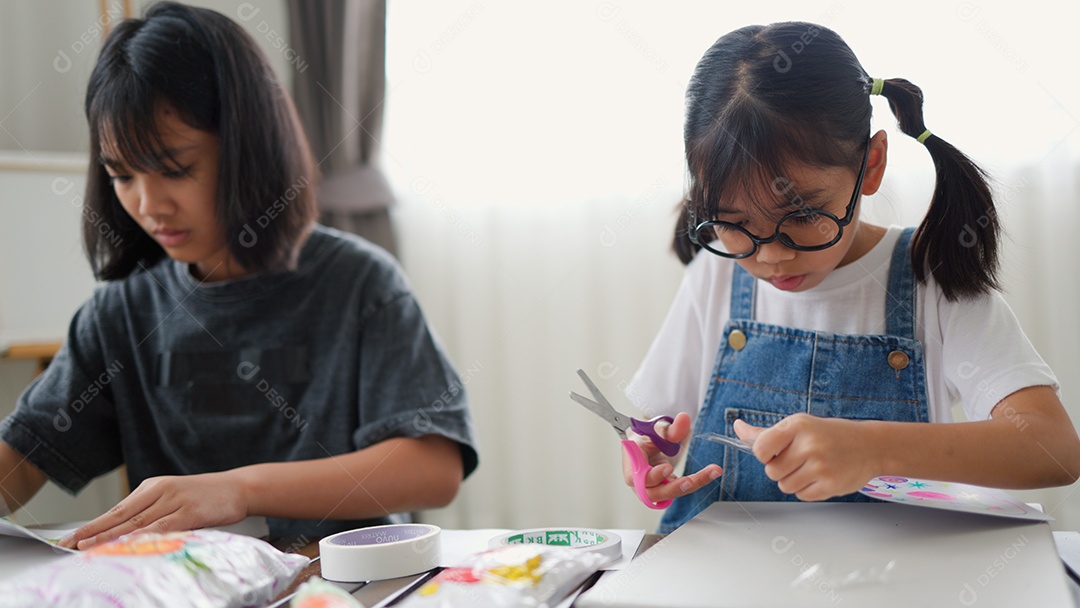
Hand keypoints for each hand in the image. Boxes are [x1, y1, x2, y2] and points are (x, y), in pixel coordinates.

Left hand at [58, 471, 247, 549]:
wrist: (238, 488)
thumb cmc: (206, 496)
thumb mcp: (175, 498)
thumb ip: (152, 512)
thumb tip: (125, 533)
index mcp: (153, 486)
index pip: (117, 509)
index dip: (93, 524)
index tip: (72, 538)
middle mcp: (161, 491)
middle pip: (121, 515)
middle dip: (93, 531)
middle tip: (70, 544)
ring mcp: (175, 501)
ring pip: (137, 522)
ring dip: (111, 536)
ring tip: (88, 546)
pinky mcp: (190, 512)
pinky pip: (162, 526)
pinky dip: (143, 536)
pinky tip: (128, 543)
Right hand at [622, 412, 722, 502]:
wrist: (647, 443)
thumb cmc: (646, 436)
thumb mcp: (657, 428)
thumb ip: (670, 428)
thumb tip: (684, 419)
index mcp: (631, 462)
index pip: (636, 477)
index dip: (652, 477)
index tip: (668, 468)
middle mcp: (638, 480)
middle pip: (652, 493)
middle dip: (672, 488)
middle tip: (690, 481)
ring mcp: (651, 487)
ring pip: (668, 494)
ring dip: (689, 486)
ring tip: (710, 472)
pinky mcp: (664, 489)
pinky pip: (679, 490)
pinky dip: (695, 483)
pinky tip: (710, 473)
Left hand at [734, 413, 876, 500]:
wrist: (869, 446)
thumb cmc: (829, 434)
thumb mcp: (798, 426)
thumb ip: (766, 432)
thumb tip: (737, 427)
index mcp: (797, 425)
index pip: (760, 448)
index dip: (764, 454)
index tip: (774, 452)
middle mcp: (808, 444)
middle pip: (771, 471)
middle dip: (780, 469)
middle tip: (798, 460)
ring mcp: (820, 466)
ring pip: (784, 486)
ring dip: (793, 480)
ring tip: (810, 468)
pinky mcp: (830, 485)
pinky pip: (801, 495)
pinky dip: (806, 490)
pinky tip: (820, 477)